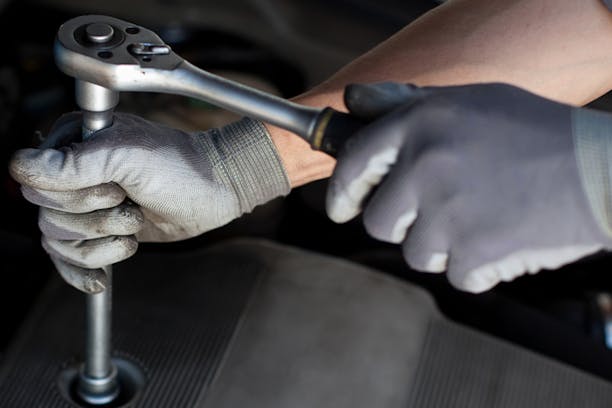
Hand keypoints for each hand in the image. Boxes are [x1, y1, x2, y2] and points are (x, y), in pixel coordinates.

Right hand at [10, 113, 288, 292]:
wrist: (214, 191)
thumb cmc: (179, 167)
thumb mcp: (130, 157)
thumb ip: (77, 162)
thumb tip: (21, 166)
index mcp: (73, 142)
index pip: (36, 182)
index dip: (74, 195)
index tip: (115, 190)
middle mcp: (73, 172)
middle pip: (47, 215)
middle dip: (94, 219)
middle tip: (129, 202)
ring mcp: (86, 204)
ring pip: (59, 241)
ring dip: (101, 242)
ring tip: (135, 223)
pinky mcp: (100, 230)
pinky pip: (70, 259)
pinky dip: (83, 271)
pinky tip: (100, 280)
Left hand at [327, 82, 611, 292]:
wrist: (601, 170)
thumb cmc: (535, 131)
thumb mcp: (468, 101)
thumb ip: (403, 103)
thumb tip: (350, 101)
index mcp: (418, 124)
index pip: (353, 164)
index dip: (342, 192)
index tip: (342, 209)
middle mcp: (423, 166)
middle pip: (378, 222)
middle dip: (403, 224)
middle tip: (440, 212)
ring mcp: (446, 213)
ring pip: (416, 253)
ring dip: (444, 245)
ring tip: (486, 217)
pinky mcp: (472, 253)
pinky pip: (456, 273)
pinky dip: (478, 264)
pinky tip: (506, 235)